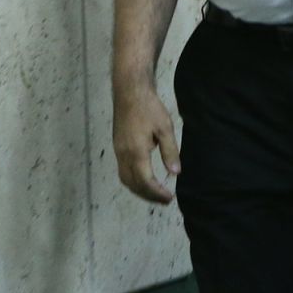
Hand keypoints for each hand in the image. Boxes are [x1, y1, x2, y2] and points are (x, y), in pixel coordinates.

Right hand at [112, 83, 179, 204]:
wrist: (129, 92)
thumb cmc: (149, 108)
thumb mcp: (165, 128)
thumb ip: (170, 151)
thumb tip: (175, 173)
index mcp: (136, 152)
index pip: (145, 181)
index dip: (157, 193)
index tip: (170, 198)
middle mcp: (123, 156)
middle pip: (133, 184)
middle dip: (148, 195)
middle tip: (164, 200)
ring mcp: (118, 152)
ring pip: (125, 179)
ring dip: (139, 190)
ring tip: (155, 193)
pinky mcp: (117, 147)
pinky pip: (123, 171)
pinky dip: (133, 180)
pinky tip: (144, 179)